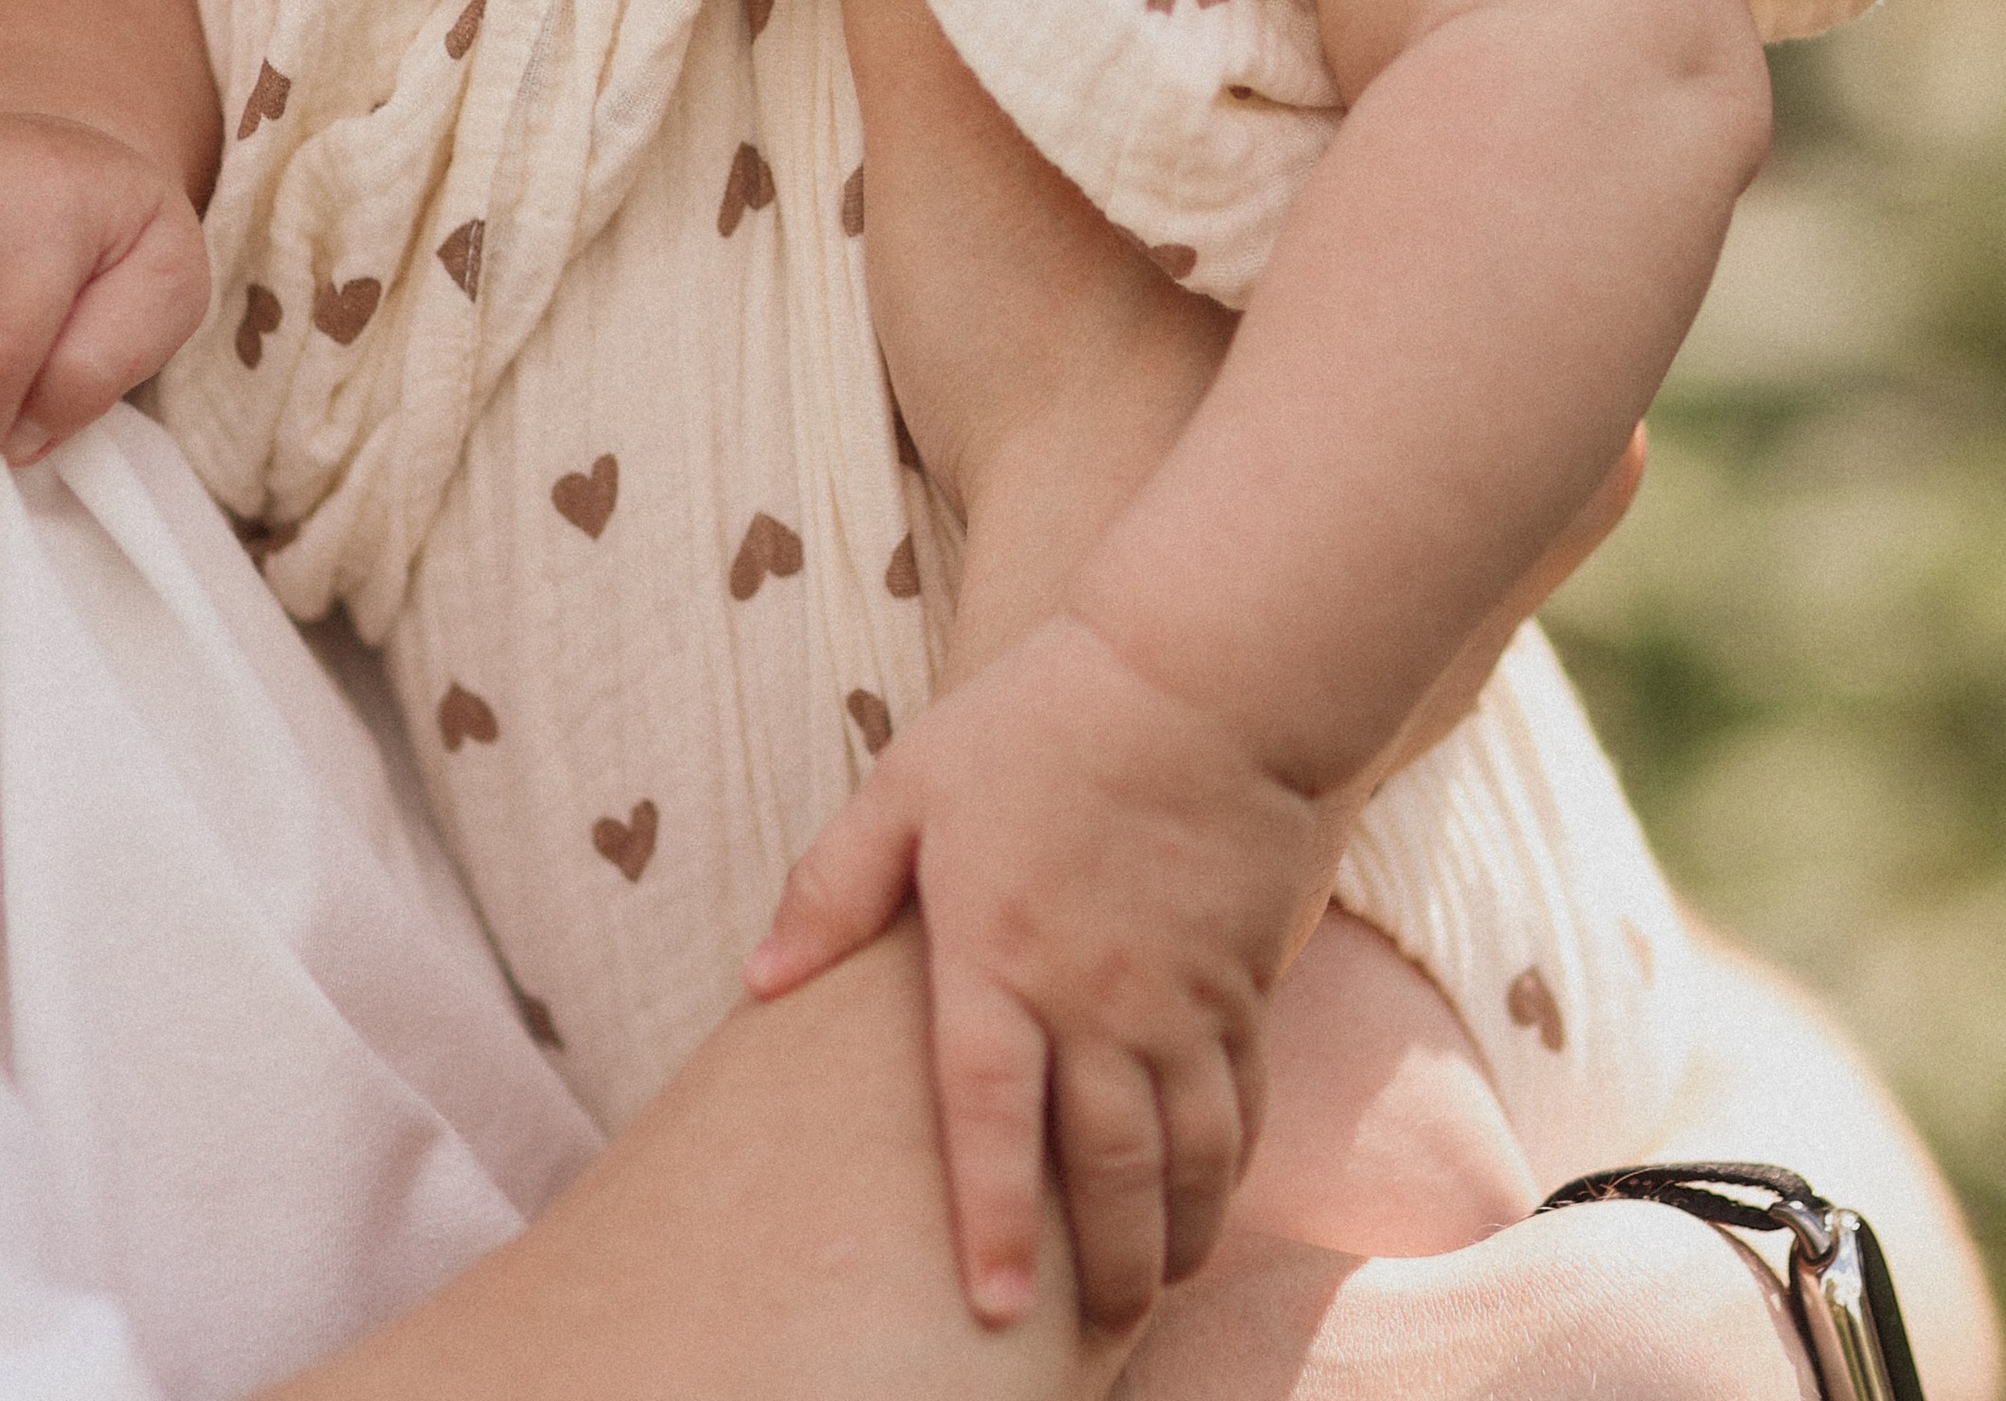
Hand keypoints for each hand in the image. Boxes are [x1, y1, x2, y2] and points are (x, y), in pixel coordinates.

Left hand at [746, 604, 1327, 1337]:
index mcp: (1001, 957)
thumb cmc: (1044, 719)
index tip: (995, 1311)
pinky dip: (1229, 1165)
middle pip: (1107, 1169)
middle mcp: (1099, 1000)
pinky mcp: (1246, 981)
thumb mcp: (912, 782)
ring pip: (1188, 1157)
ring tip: (1152, 1283)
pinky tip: (1211, 1193)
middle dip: (1103, 1267)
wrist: (1205, 673)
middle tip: (1092, 1332)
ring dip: (1175, 1234)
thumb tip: (759, 978)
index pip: (989, 1124)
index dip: (992, 1226)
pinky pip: (1242, 1104)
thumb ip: (834, 883)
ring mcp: (1183, 999)